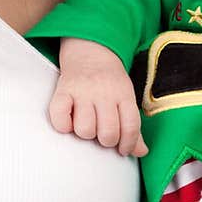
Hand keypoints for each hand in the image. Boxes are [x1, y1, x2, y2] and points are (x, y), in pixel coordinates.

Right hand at [49, 38, 146, 156]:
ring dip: (86, 133)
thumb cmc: (110, 80)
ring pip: (85, 130)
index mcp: (123, 94)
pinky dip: (63, 126)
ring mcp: (82, 91)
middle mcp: (103, 92)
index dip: (128, 144)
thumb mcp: (126, 97)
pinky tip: (69, 121)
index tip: (123, 149)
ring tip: (87, 125)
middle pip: (108, 133)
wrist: (91, 49)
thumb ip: (133, 126)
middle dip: (106, 140)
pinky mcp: (62, 91)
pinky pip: (60, 118)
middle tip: (103, 134)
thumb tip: (141, 151)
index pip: (131, 127)